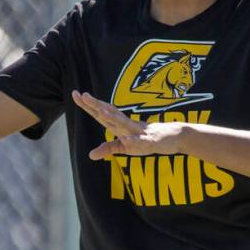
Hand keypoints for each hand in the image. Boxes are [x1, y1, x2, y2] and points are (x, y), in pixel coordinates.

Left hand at [71, 90, 185, 159]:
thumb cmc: (146, 139)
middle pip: (109, 113)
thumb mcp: (125, 147)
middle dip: (96, 105)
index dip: (88, 105)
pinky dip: (133, 140)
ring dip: (112, 117)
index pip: (101, 113)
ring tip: (100, 110)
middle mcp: (126, 125)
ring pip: (124, 123)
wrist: (174, 137)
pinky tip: (126, 140)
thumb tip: (90, 155)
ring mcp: (138, 131)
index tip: (75, 94)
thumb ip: (108, 148)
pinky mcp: (149, 141)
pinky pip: (140, 141)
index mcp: (119, 125)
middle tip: (83, 95)